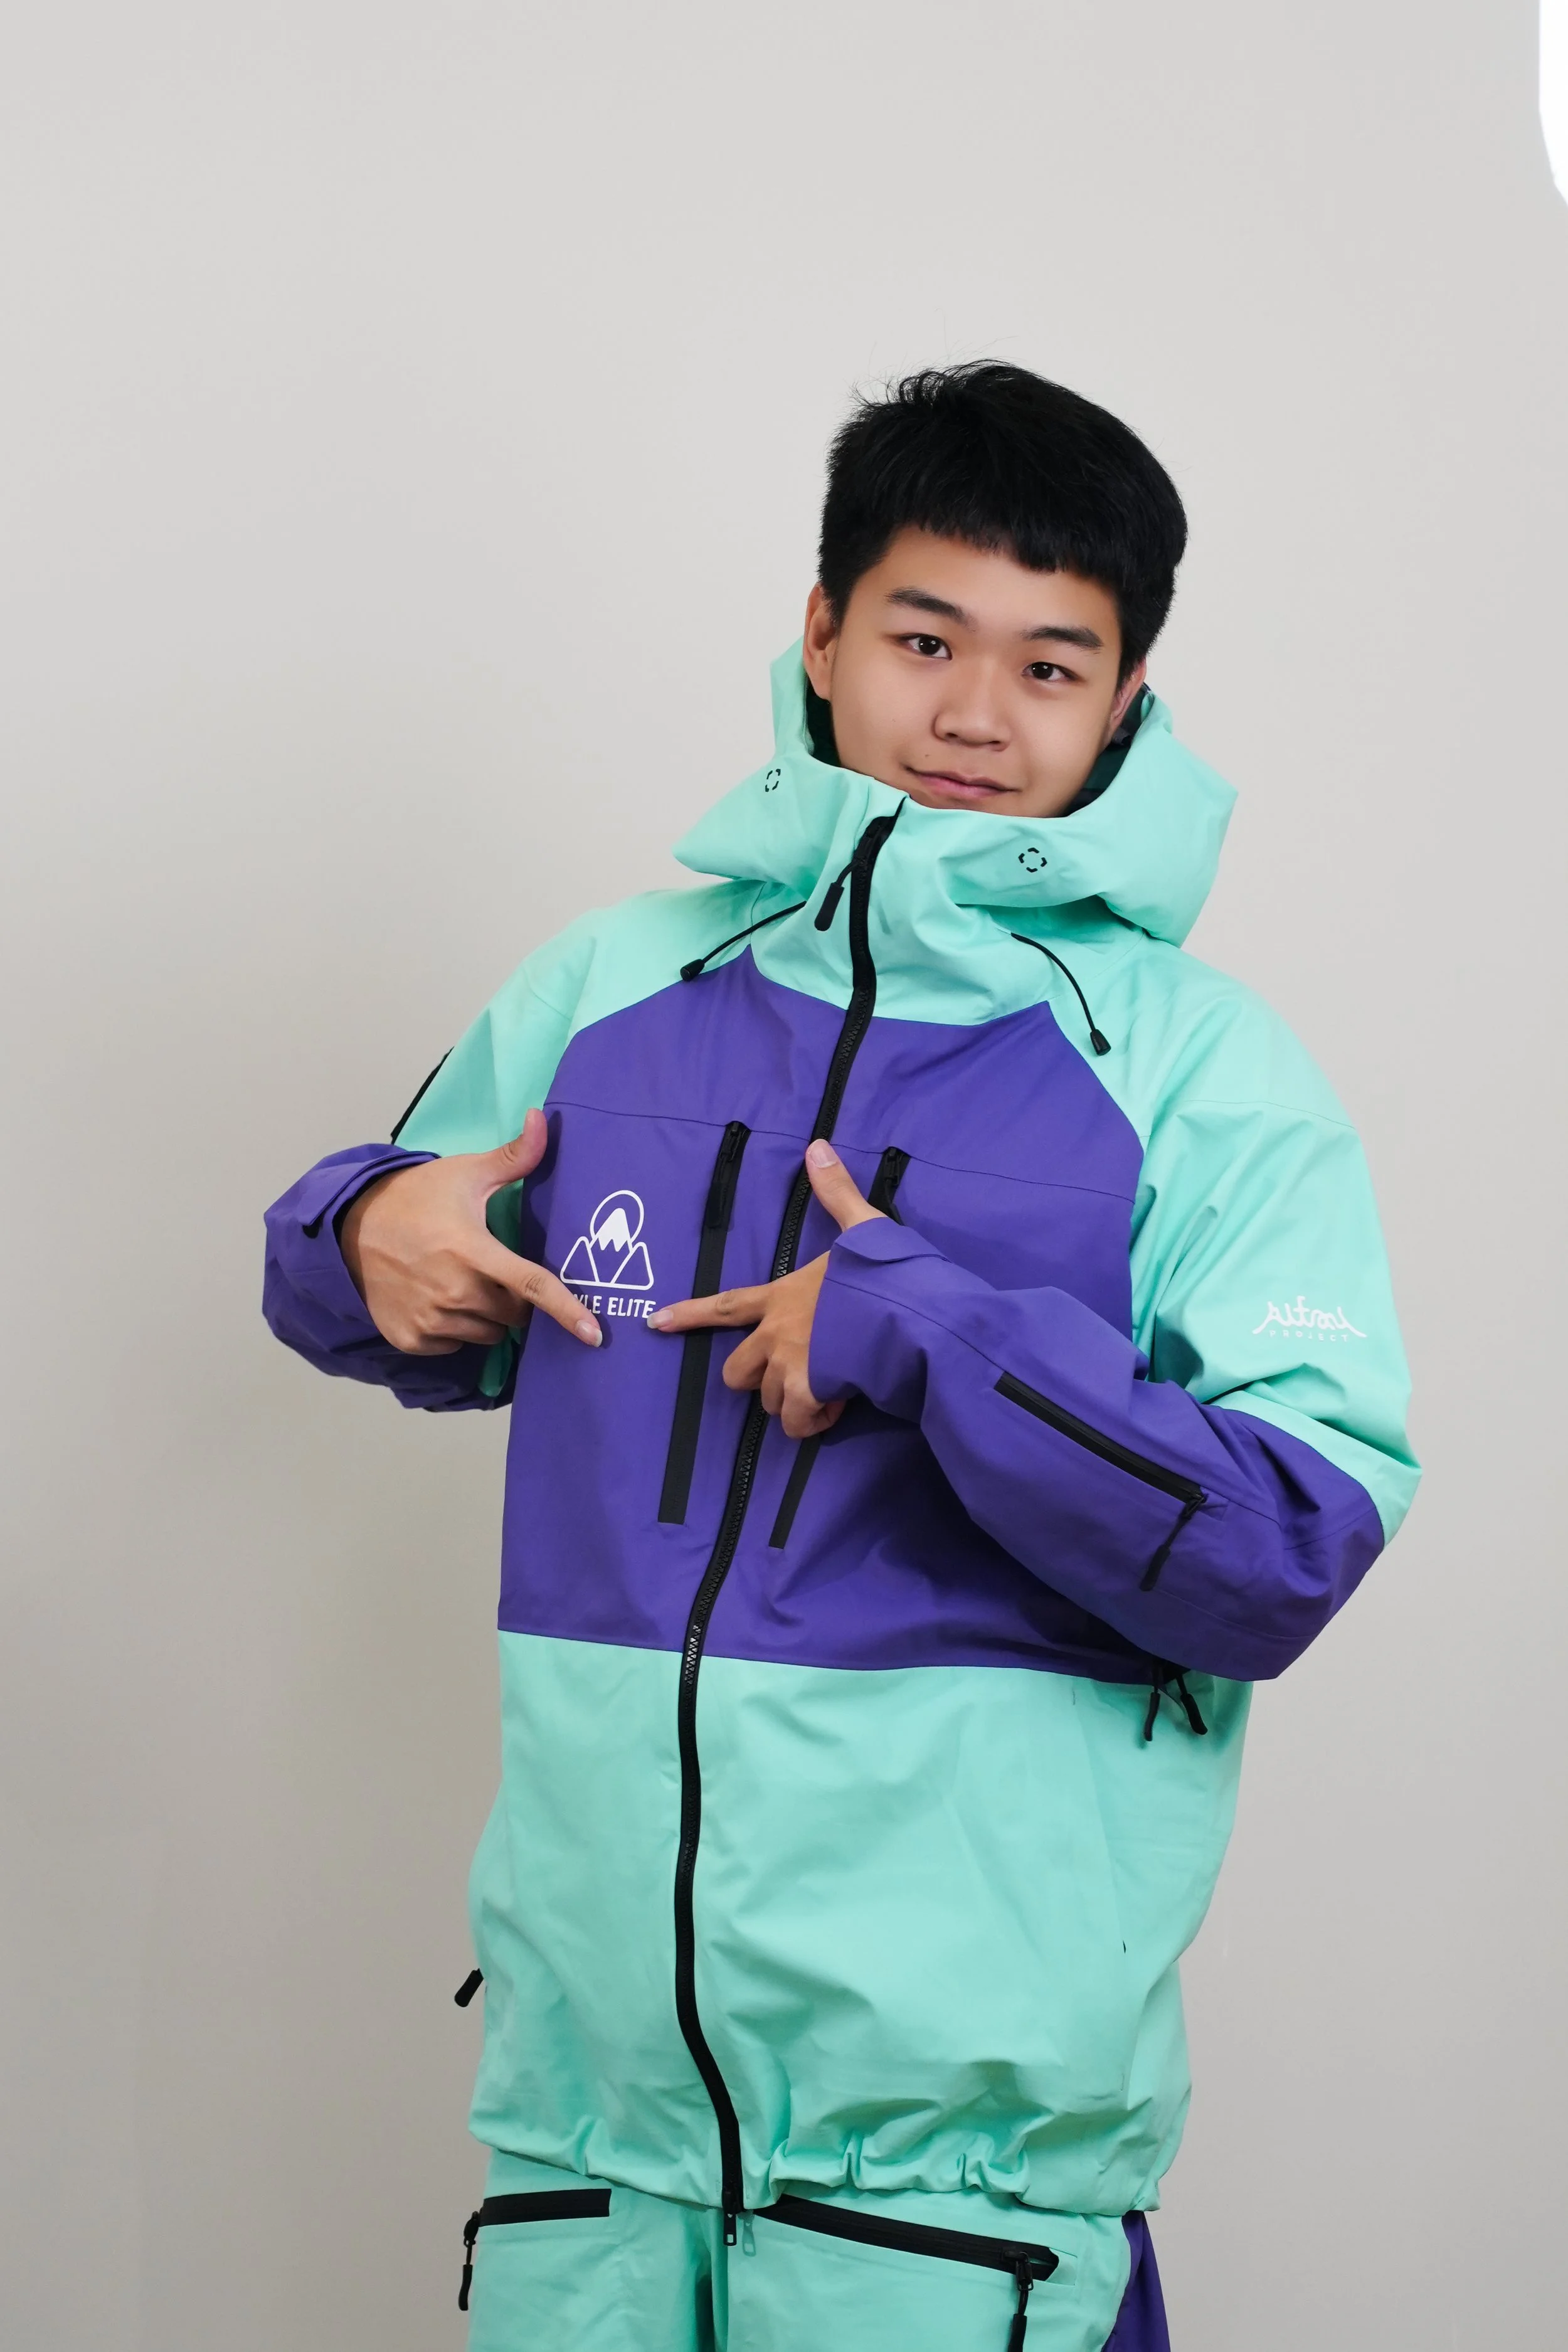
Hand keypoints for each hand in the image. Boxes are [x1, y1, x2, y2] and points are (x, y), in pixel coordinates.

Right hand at [339, 1108, 600, 1355]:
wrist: (349, 1229)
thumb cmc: (415, 1198)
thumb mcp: (465, 1174)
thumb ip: (512, 1157)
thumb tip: (542, 1118)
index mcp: (472, 1252)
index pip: (530, 1286)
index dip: (566, 1310)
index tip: (594, 1334)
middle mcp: (454, 1291)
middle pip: (514, 1314)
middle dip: (515, 1299)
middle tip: (493, 1270)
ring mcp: (431, 1320)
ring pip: (487, 1333)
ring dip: (486, 1315)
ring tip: (461, 1281)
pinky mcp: (412, 1339)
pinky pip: (455, 1345)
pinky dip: (455, 1329)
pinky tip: (437, 1298)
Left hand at [646, 1138, 882, 1437]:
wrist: (912, 1313)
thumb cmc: (886, 1273)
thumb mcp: (863, 1227)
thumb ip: (837, 1194)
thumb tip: (816, 1146)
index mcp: (782, 1295)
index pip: (725, 1305)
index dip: (690, 1314)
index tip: (656, 1323)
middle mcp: (776, 1332)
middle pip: (737, 1371)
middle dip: (759, 1380)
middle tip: (795, 1376)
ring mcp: (789, 1365)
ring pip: (770, 1401)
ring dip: (793, 1403)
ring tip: (827, 1392)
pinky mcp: (809, 1391)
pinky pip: (798, 1421)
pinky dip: (815, 1421)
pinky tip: (840, 1407)